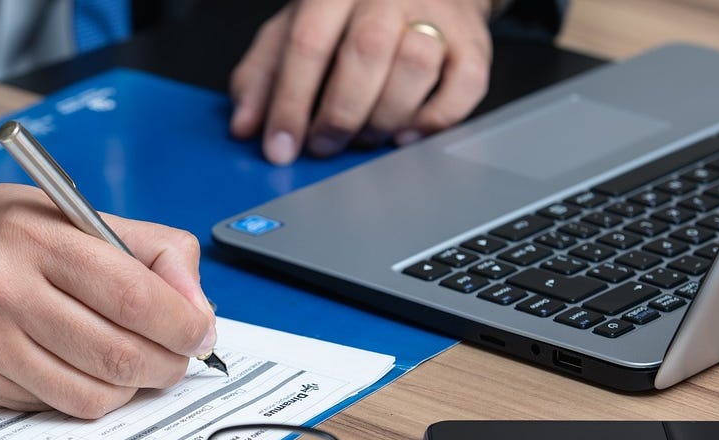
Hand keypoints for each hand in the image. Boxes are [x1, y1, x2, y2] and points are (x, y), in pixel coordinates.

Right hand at [0, 134, 216, 418]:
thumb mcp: (61, 210)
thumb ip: (139, 247)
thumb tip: (194, 302)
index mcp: (36, 235)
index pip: (135, 294)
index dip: (185, 323)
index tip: (201, 331)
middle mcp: (4, 288)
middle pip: (120, 354)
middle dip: (167, 364)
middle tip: (176, 356)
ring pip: (90, 394)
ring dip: (128, 388)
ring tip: (129, 363)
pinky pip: (50, 406)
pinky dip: (80, 394)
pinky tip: (76, 367)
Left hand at [230, 0, 493, 164]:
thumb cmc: (351, 13)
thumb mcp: (296, 27)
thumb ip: (263, 72)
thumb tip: (244, 124)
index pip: (307, 43)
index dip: (290, 102)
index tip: (279, 147)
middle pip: (365, 53)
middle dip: (339, 114)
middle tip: (324, 145)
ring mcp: (437, 16)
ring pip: (415, 66)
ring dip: (383, 117)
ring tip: (363, 136)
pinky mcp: (474, 44)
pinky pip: (463, 88)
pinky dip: (431, 122)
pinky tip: (405, 133)